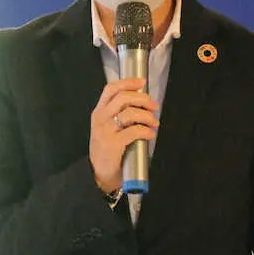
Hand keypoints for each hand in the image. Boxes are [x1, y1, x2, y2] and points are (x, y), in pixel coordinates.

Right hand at [89, 78, 158, 193]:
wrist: (100, 173)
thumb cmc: (108, 149)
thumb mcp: (108, 127)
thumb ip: (119, 114)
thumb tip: (142, 102)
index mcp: (99, 111)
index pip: (111, 89)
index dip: (128, 82)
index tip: (142, 82)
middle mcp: (100, 118)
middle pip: (123, 98)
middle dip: (143, 99)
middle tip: (154, 106)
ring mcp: (105, 131)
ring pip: (130, 113)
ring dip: (147, 116)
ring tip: (154, 122)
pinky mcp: (113, 144)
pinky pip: (134, 131)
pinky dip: (146, 131)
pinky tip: (150, 134)